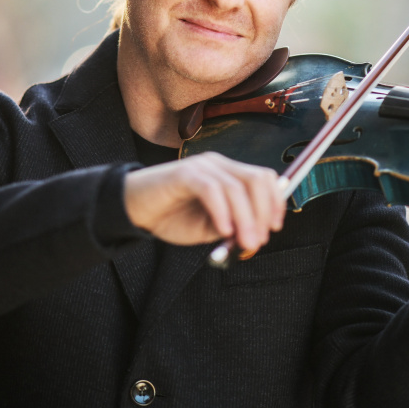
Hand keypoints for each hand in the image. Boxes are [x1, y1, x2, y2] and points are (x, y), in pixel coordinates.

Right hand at [123, 152, 286, 248]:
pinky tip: (223, 230)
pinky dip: (222, 211)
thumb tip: (256, 235)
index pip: (263, 178)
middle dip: (264, 211)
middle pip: (256, 179)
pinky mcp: (184, 173)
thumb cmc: (171, 217)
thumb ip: (233, 228)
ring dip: (246, 218)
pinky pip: (211, 189)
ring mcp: (201, 167)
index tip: (274, 228)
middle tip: (259, 240)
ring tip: (245, 242)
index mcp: (228, 173)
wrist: (134, 210)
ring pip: (236, 187)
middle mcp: (218, 165)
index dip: (275, 202)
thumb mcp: (209, 228)